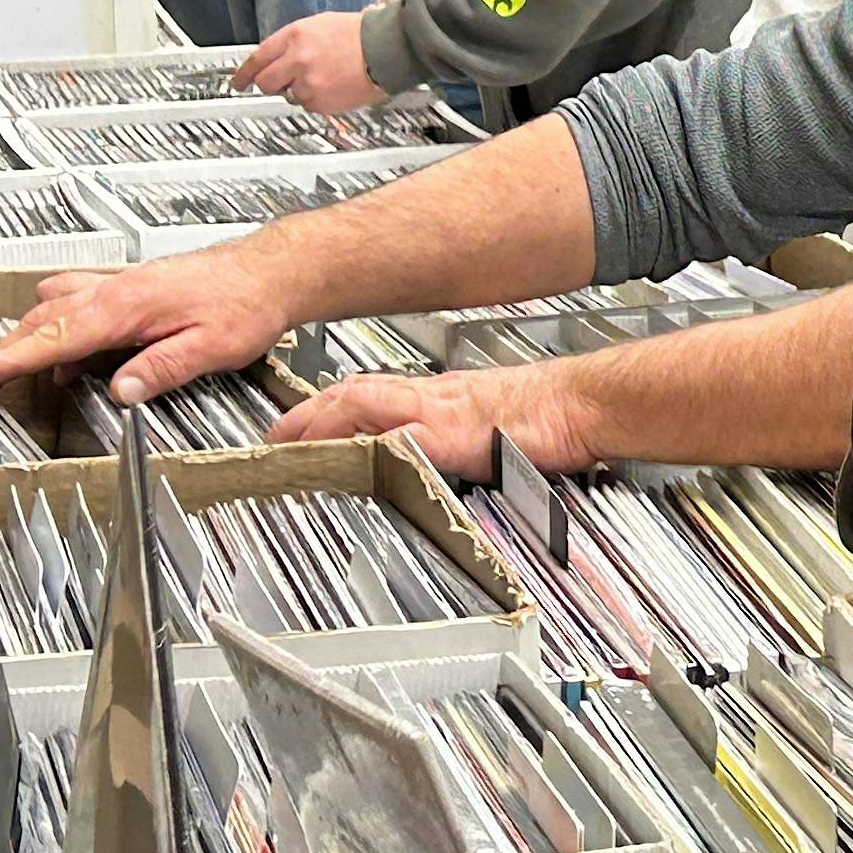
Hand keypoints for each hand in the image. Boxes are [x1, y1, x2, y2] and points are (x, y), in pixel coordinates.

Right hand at [0, 253, 278, 402]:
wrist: (271, 271)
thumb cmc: (246, 303)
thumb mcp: (210, 347)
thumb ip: (161, 369)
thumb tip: (120, 392)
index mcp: (127, 305)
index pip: (53, 336)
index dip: (10, 360)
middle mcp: (116, 289)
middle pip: (42, 319)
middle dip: (4, 350)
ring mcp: (122, 285)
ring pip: (55, 306)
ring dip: (28, 333)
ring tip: (6, 365)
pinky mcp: (132, 288)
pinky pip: (78, 300)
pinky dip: (58, 323)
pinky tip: (67, 352)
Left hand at [239, 10, 385, 115]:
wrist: (386, 50)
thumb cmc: (359, 34)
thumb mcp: (319, 25)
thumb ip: (293, 42)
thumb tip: (276, 60)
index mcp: (294, 37)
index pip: (258, 59)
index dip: (244, 73)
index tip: (238, 82)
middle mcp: (297, 60)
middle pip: (266, 82)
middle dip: (272, 84)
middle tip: (282, 83)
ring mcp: (308, 83)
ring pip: (289, 95)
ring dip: (300, 89)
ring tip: (324, 78)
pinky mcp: (321, 102)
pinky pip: (309, 105)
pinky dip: (317, 99)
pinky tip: (334, 86)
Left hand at [271, 361, 590, 482]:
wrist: (583, 403)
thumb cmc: (546, 418)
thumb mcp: (486, 425)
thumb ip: (449, 439)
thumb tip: (420, 455)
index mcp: (436, 398)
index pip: (366, 394)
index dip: (322, 409)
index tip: (291, 428)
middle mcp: (432, 398)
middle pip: (353, 395)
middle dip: (306, 416)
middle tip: (270, 439)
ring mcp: (441, 413)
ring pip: (367, 406)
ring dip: (323, 424)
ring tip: (289, 446)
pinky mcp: (456, 434)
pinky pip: (402, 437)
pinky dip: (371, 445)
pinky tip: (348, 457)